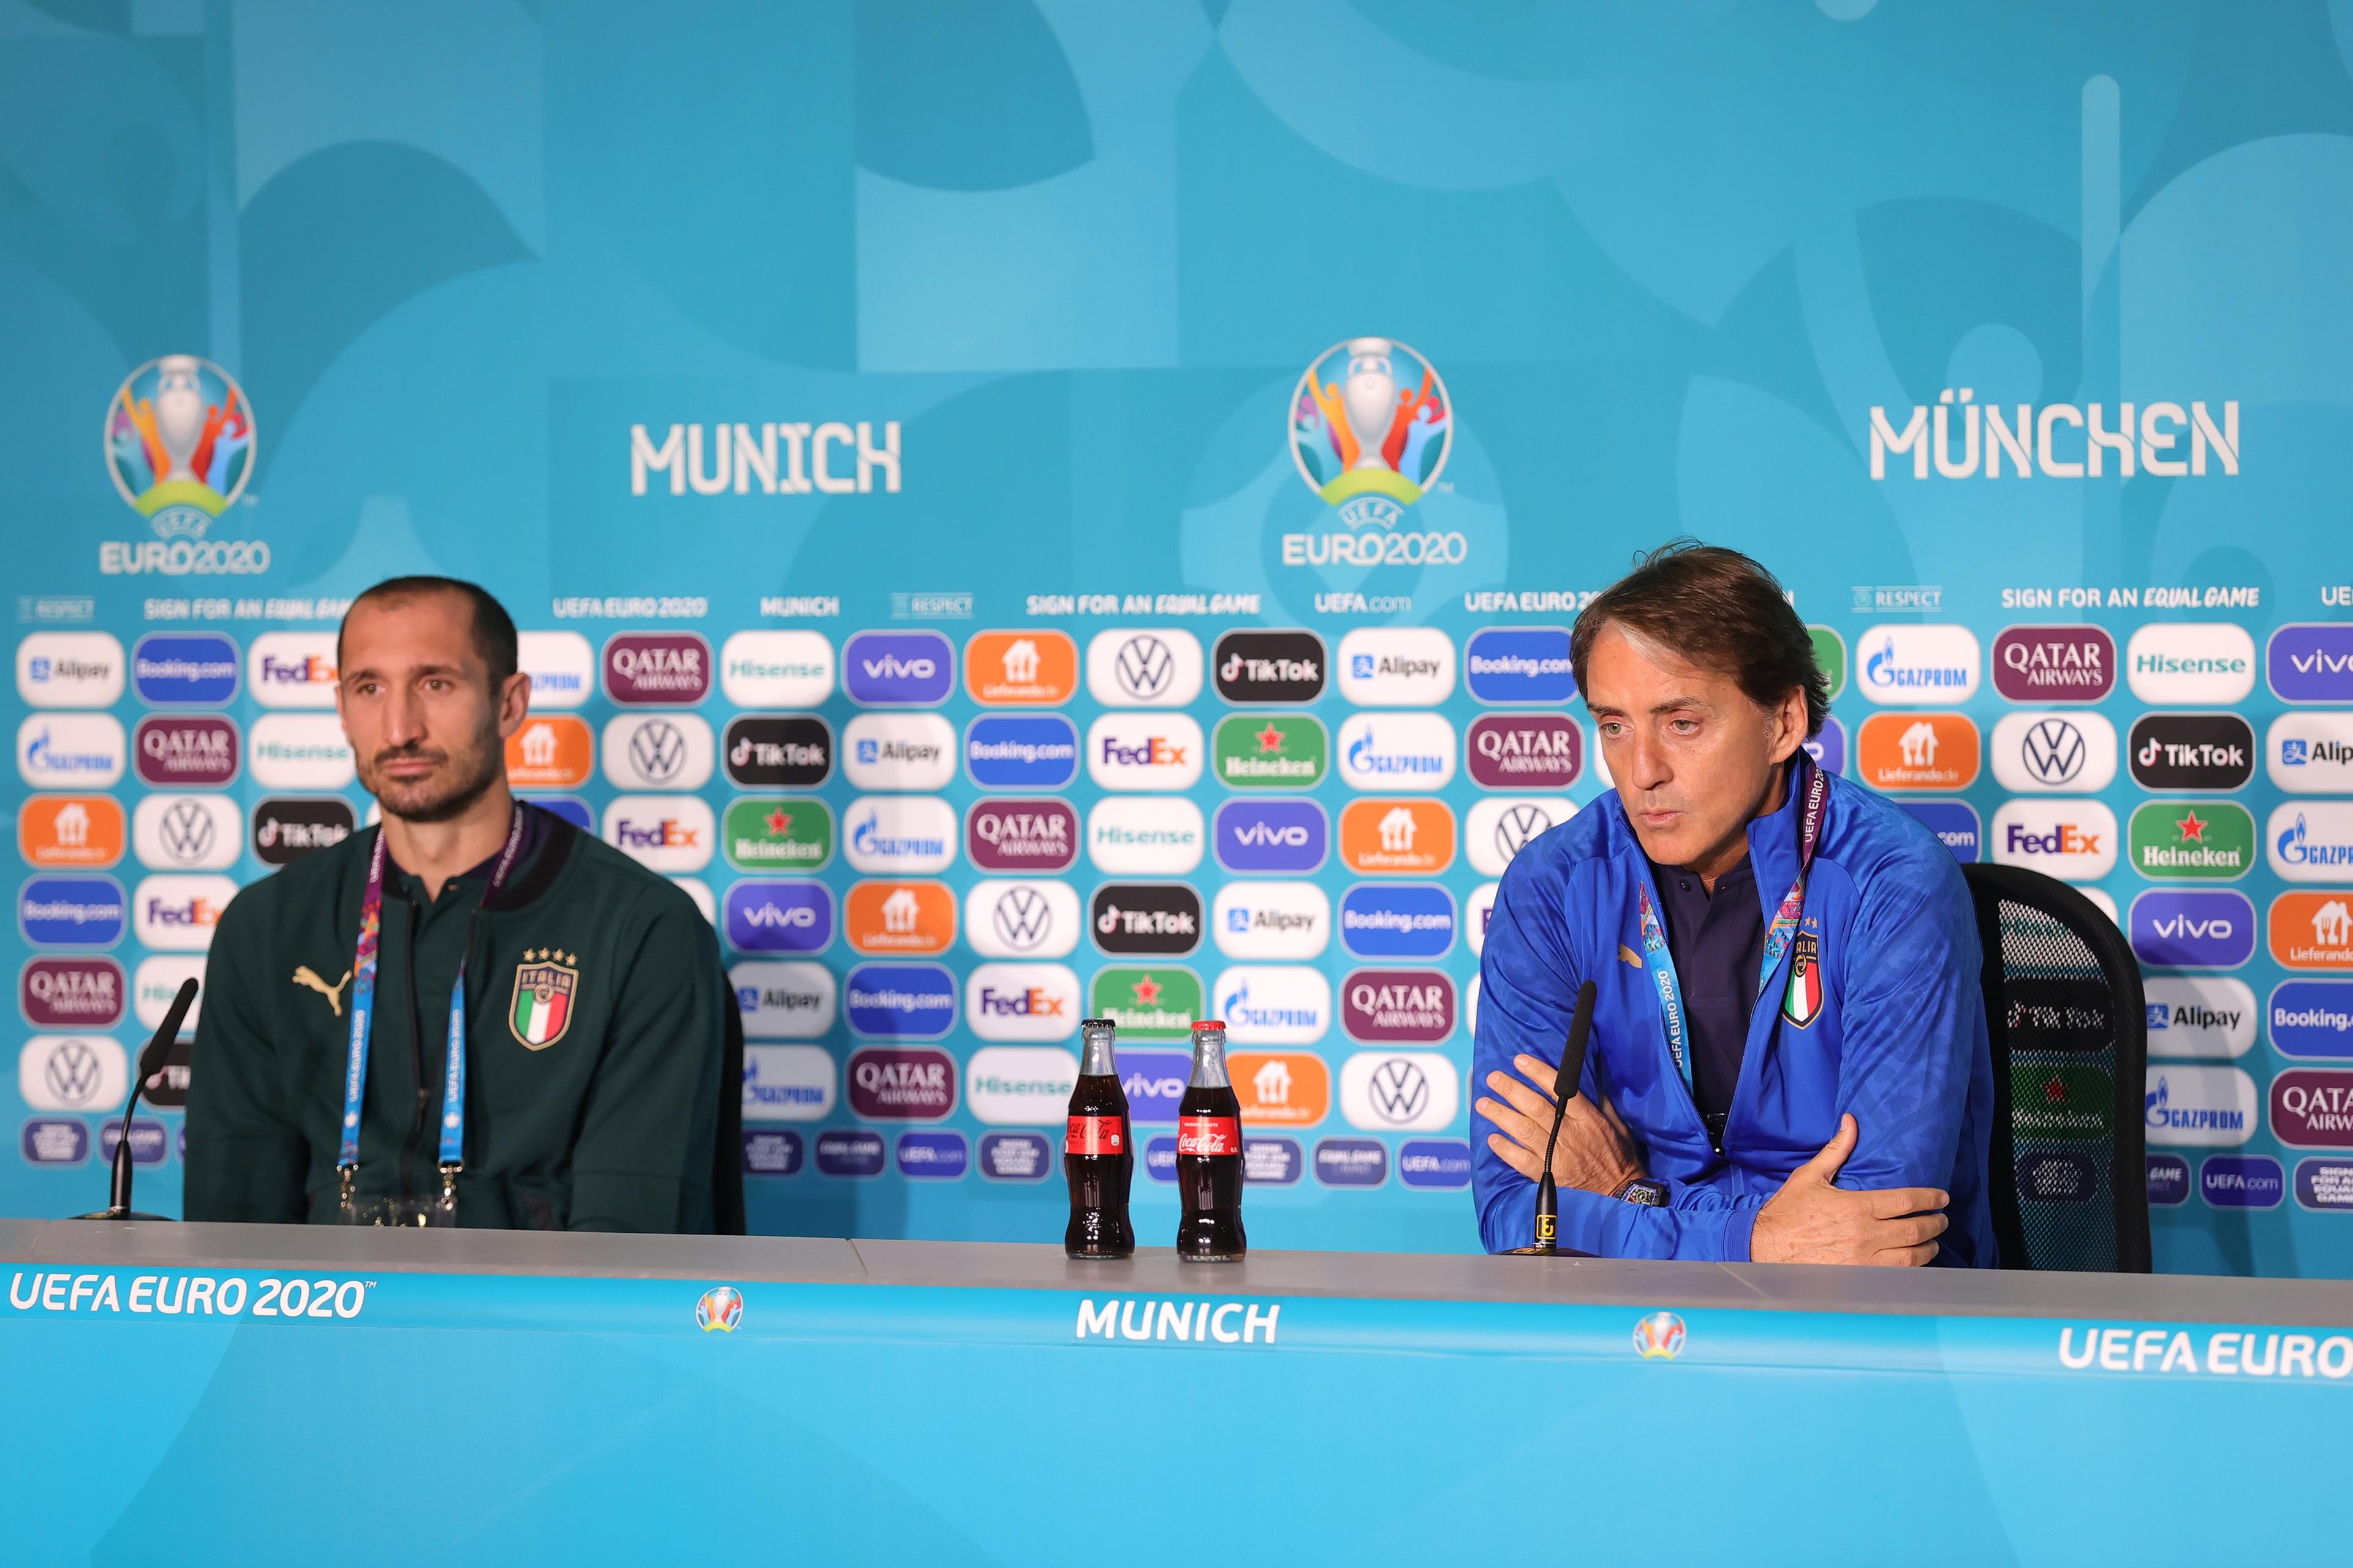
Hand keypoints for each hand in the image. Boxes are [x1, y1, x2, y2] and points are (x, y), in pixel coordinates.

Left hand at [1477, 1054, 1645, 1197]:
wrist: (1619, 1194)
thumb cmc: (1619, 1157)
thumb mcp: (1617, 1125)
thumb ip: (1601, 1104)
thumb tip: (1590, 1082)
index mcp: (1587, 1119)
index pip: (1559, 1090)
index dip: (1537, 1073)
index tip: (1519, 1060)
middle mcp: (1568, 1134)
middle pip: (1534, 1107)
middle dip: (1511, 1090)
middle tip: (1492, 1078)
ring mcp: (1556, 1155)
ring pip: (1523, 1130)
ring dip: (1500, 1115)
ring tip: (1483, 1103)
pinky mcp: (1547, 1175)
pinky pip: (1520, 1160)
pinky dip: (1505, 1149)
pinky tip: (1492, 1138)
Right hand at [1750, 1115, 1947, 1265]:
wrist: (1764, 1247)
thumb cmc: (1788, 1212)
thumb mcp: (1810, 1176)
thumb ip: (1836, 1150)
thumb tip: (1850, 1122)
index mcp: (1857, 1206)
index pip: (1906, 1200)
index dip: (1930, 1199)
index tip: (1942, 1199)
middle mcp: (1865, 1234)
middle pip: (1916, 1230)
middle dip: (1935, 1224)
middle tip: (1942, 1220)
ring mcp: (1864, 1260)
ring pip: (1911, 1256)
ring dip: (1928, 1248)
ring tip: (1933, 1243)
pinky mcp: (1859, 1279)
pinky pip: (1896, 1275)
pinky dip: (1911, 1269)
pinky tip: (1914, 1263)